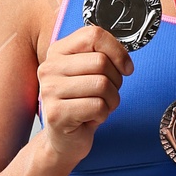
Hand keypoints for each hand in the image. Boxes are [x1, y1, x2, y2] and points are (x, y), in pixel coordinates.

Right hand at [37, 23, 131, 164]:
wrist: (64, 140)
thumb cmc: (81, 104)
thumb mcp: (89, 74)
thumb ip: (101, 56)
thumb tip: (124, 59)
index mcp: (57, 51)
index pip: (93, 35)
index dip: (117, 51)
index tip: (125, 68)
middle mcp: (49, 68)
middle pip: (101, 62)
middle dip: (115, 81)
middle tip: (107, 94)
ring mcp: (50, 91)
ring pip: (102, 85)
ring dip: (111, 100)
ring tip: (99, 107)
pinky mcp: (57, 114)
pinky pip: (98, 107)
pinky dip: (104, 115)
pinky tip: (91, 118)